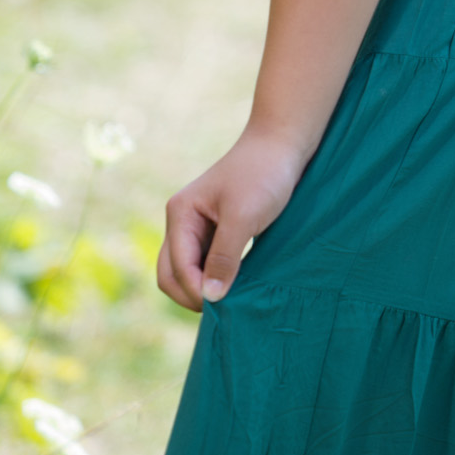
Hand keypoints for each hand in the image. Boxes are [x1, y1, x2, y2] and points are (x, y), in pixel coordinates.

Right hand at [157, 130, 305, 310]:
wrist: (282, 144)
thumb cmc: (263, 174)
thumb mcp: (243, 216)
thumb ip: (223, 256)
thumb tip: (210, 297)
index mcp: (180, 215)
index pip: (176, 268)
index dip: (197, 291)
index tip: (226, 304)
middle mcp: (182, 222)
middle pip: (171, 274)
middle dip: (193, 295)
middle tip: (226, 309)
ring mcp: (198, 226)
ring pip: (188, 271)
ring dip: (204, 288)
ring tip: (233, 301)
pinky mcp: (217, 230)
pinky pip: (206, 263)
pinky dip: (216, 278)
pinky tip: (238, 285)